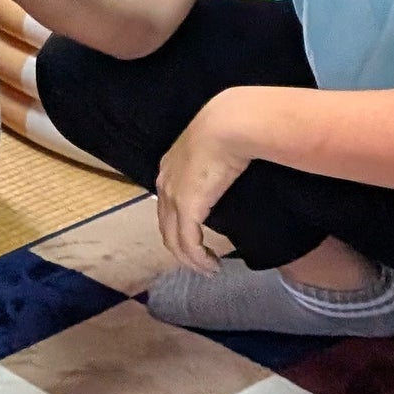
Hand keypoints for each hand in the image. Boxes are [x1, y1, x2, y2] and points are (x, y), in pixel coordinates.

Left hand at [155, 91, 253, 273]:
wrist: (228, 124)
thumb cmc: (229, 128)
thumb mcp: (214, 145)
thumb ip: (213, 162)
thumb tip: (227, 170)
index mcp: (169, 167)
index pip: (167, 204)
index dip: (178, 225)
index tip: (195, 238)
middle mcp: (165, 184)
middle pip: (166, 226)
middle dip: (181, 248)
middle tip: (201, 262)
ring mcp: (172, 197)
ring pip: (174, 240)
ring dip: (190, 259)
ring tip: (208, 269)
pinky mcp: (187, 208)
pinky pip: (188, 243)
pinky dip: (198, 259)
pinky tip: (211, 265)